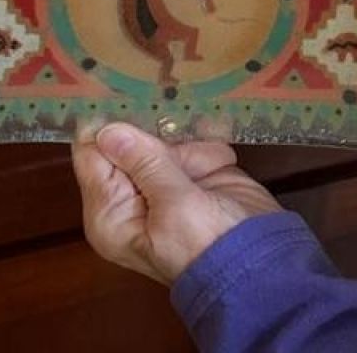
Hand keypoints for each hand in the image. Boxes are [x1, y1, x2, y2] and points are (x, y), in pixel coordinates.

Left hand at [71, 123, 280, 285]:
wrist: (265, 266)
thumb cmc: (211, 245)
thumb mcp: (175, 207)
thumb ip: (145, 163)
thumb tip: (106, 131)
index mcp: (111, 212)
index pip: (91, 156)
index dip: (102, 126)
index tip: (117, 91)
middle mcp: (132, 194)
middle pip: (130, 141)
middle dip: (157, 137)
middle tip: (176, 145)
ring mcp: (164, 182)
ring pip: (167, 138)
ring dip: (192, 151)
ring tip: (209, 174)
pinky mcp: (194, 173)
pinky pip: (195, 143)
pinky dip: (210, 153)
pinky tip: (221, 170)